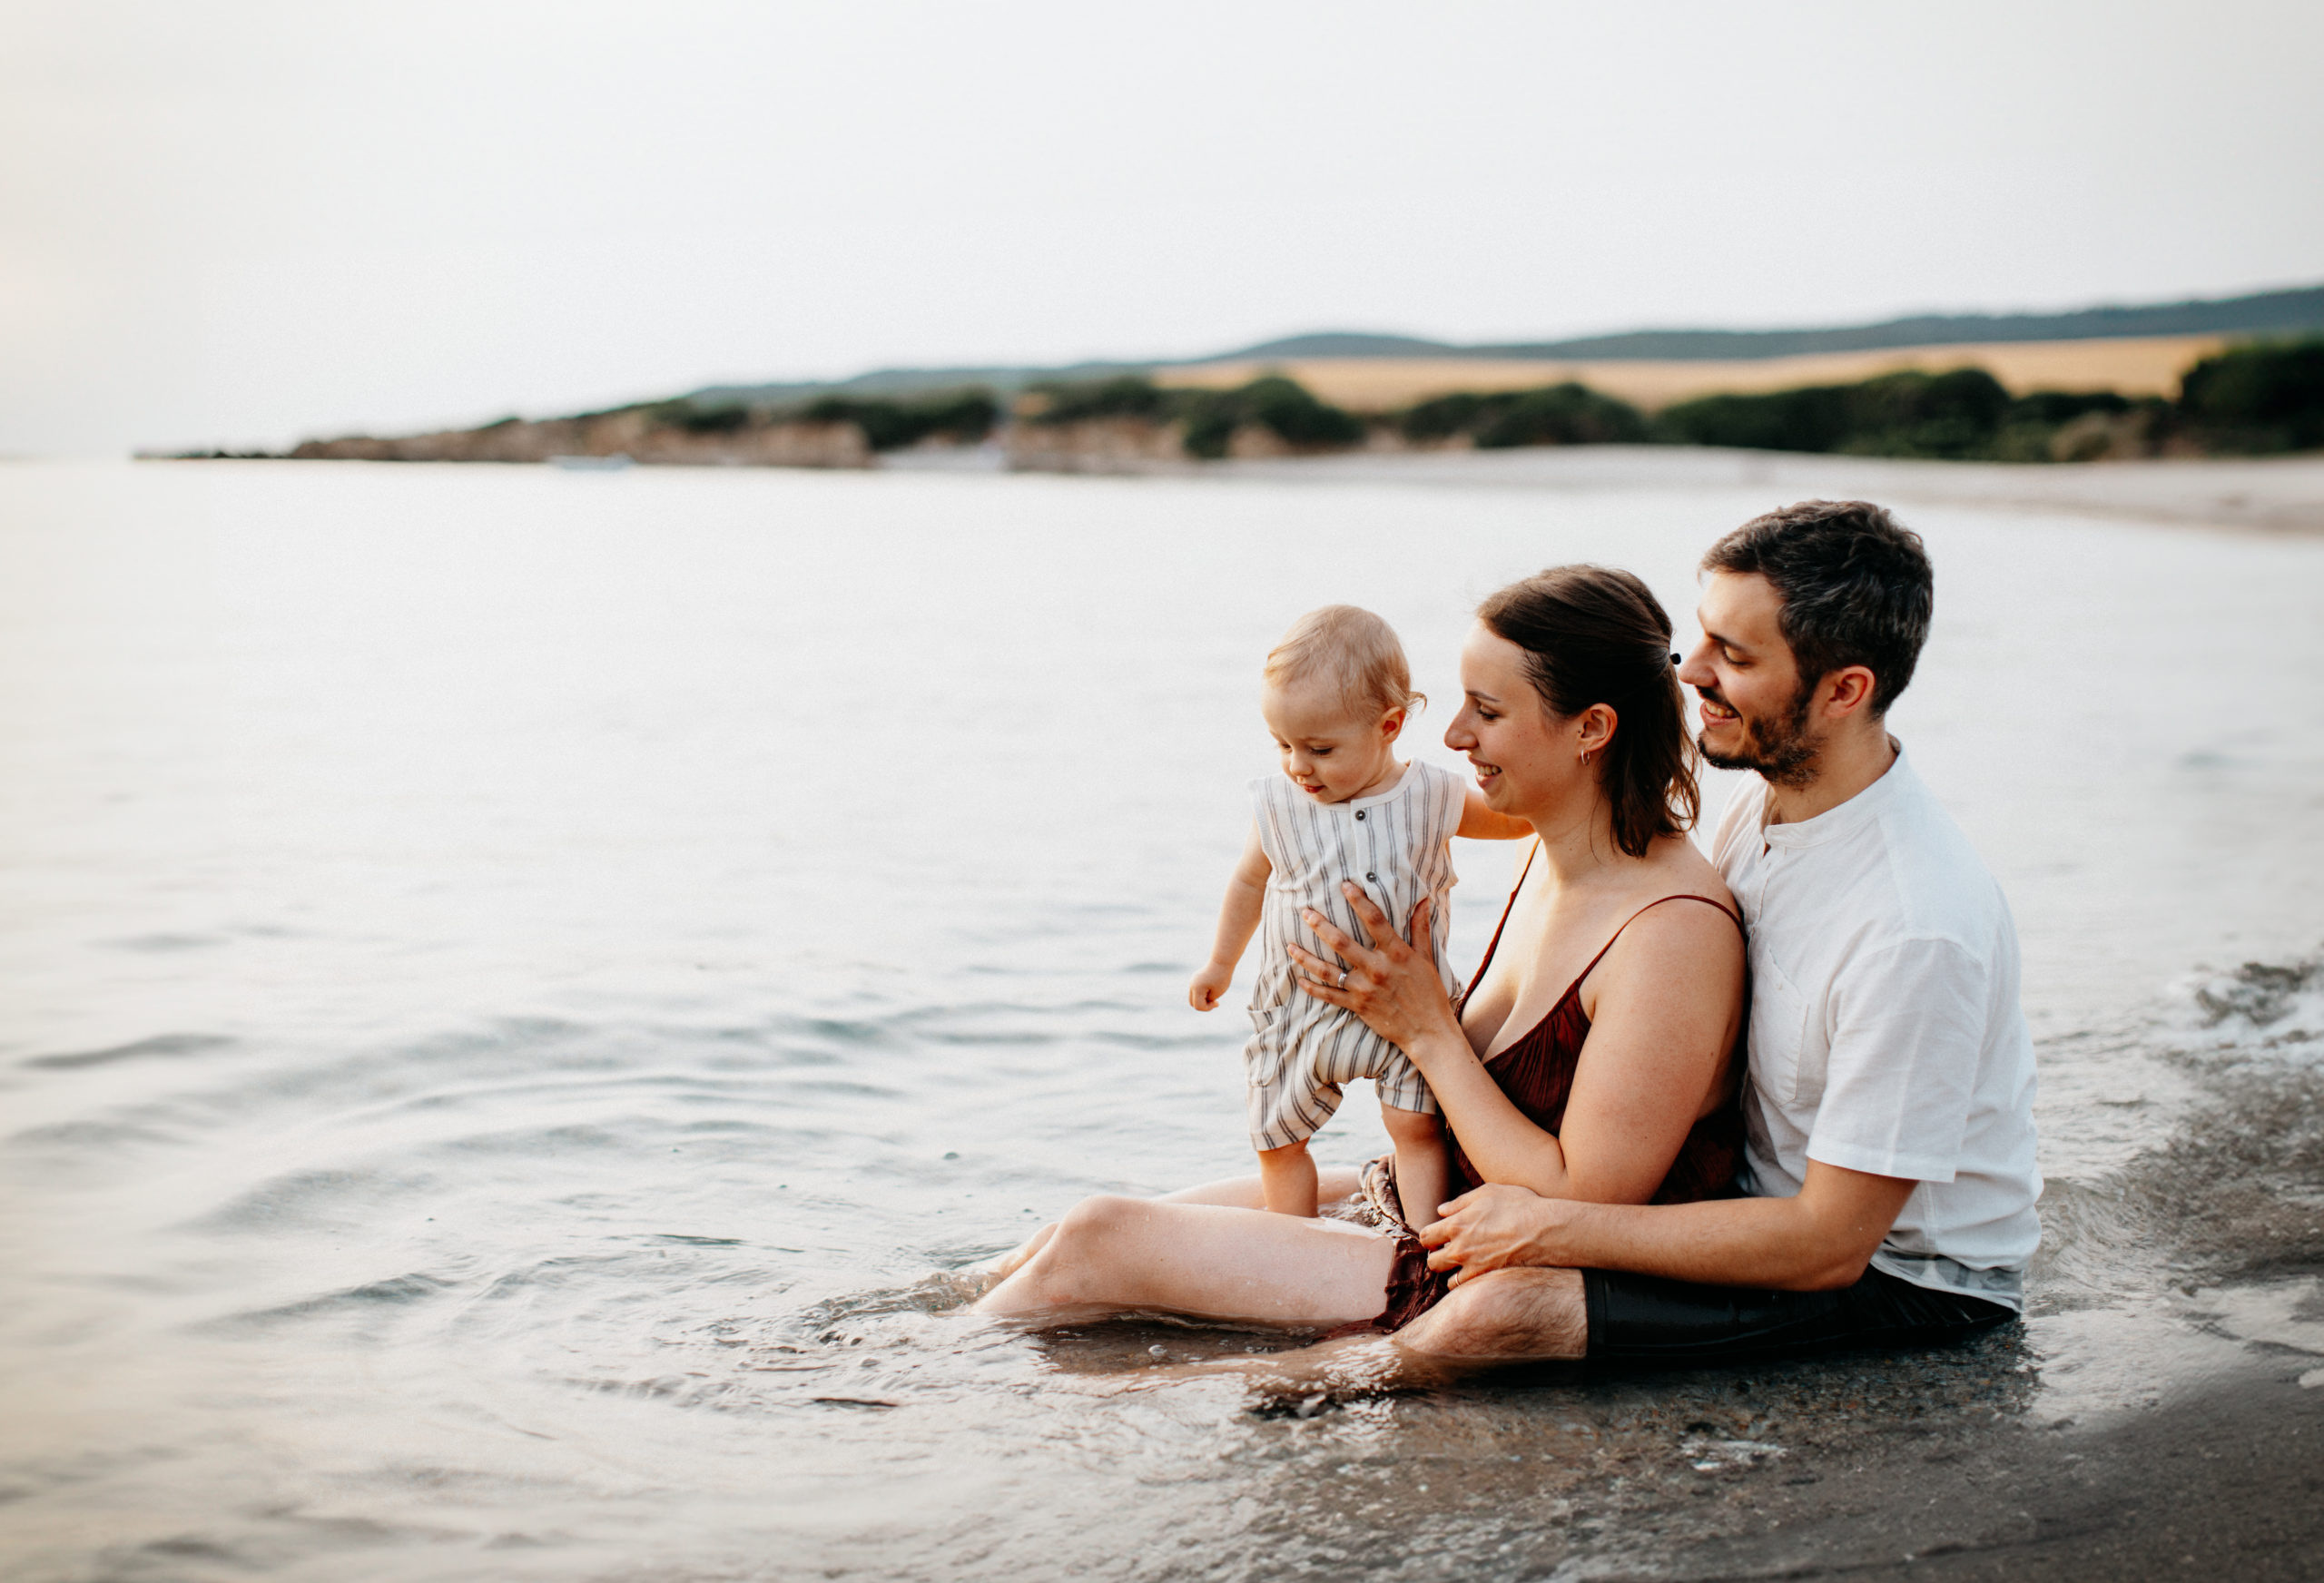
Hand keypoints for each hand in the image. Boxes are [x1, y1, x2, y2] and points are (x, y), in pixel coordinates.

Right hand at [1188, 962, 1232, 1011]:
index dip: (1208, 1008)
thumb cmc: (1222, 977)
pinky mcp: (1195, 979)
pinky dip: (1203, 994)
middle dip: (1203, 1005)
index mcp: (1197, 988)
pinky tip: (1212, 989)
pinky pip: (1196, 992)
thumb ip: (1208, 1000)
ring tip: (1214, 995)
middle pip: (1193, 1003)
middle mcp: (1192, 984)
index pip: (1198, 1006)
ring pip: (1193, 998)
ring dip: (1203, 1000)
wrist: (1222, 961)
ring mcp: (1192, 981)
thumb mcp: (1217, 993)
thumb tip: (1202, 1001)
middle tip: (1214, 1001)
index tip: (1217, 1002)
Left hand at [1284, 885, 1460, 1052]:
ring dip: (1306, 957)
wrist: (1428, 1032)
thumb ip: (1420, 929)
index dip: (1358, 900)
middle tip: (1304, 912)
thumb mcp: (1426, 959)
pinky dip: (1312, 988)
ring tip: (1290, 946)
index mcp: (1395, 953)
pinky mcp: (1357, 1006)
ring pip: (1327, 970)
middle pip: (1341, 942)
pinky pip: (1329, 996)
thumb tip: (1423, 901)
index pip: (1374, 920)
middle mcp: (1376, 968)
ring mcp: (1364, 989)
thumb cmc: (1429, 993)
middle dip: (1320, 925)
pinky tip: (1299, 979)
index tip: (1344, 885)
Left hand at [1417, 1182, 1572, 1285]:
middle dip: (1437, 1256)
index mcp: (1456, 1224)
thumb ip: (1460, 1202)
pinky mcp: (1487, 1278)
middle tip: (1449, 1252)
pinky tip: (1476, 1275)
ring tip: (1464, 1265)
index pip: (1426, 1236)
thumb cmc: (1519, 1205)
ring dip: (1452, 1272)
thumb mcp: (1488, 1192)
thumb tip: (1442, 1210)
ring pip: (1446, 1278)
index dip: (1430, 1237)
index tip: (1438, 1237)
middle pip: (1432, 1261)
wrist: (1545, 1230)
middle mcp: (1459, 1248)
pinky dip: (1466, 1284)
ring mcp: (1473, 1266)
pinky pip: (1464, 1288)